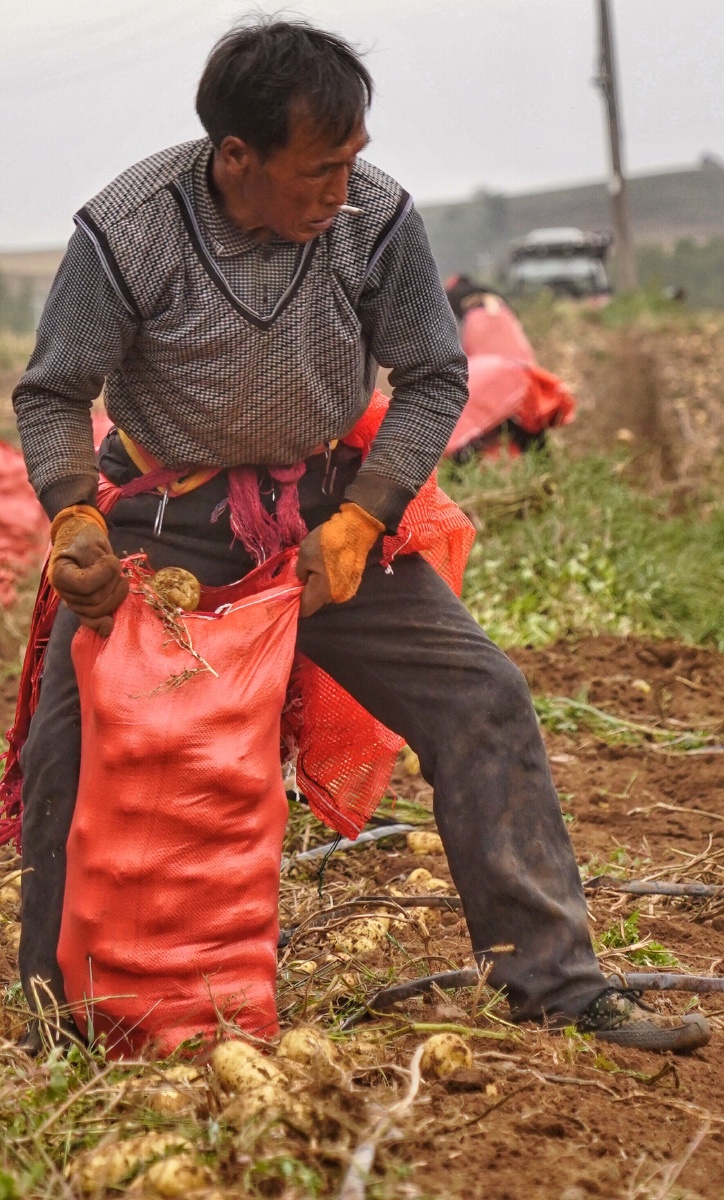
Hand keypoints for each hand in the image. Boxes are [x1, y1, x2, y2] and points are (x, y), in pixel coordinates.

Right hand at [48, 505, 128, 636]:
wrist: (80, 538)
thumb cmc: (84, 538)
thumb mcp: (91, 546)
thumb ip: (102, 567)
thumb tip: (116, 586)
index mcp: (60, 575)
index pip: (85, 585)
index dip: (104, 575)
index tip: (110, 559)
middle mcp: (64, 592)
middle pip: (94, 601)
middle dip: (113, 585)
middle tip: (117, 567)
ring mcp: (73, 601)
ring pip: (98, 611)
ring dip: (116, 596)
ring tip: (120, 579)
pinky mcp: (84, 606)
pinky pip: (91, 620)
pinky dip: (101, 624)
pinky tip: (110, 624)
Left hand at [296, 502, 384, 617]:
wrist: (356, 529)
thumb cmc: (327, 542)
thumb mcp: (304, 555)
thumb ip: (299, 573)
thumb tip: (301, 580)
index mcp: (322, 592)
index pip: (304, 609)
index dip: (294, 602)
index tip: (289, 591)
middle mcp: (336, 596)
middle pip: (315, 601)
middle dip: (307, 591)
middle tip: (301, 573)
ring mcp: (347, 589)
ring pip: (325, 592)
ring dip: (318, 583)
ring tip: (316, 565)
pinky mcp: (353, 581)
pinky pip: (335, 585)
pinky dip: (329, 578)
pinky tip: (328, 563)